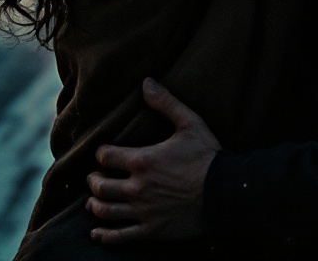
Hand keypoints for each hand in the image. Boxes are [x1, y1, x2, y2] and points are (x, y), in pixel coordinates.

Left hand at [86, 78, 220, 244]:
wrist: (224, 193)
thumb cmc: (207, 156)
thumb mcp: (189, 122)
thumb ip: (166, 102)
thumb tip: (147, 82)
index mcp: (143, 160)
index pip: (106, 156)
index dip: (100, 153)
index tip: (102, 153)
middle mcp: (138, 187)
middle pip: (101, 186)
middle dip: (93, 180)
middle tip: (94, 177)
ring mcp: (143, 211)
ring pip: (106, 210)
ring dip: (94, 205)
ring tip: (92, 201)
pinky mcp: (151, 230)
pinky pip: (120, 236)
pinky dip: (105, 235)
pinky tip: (96, 233)